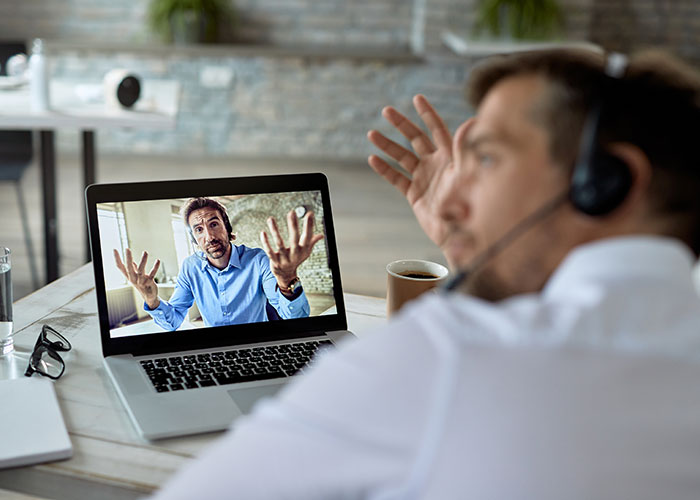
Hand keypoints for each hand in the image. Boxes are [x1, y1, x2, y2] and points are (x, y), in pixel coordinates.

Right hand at [114, 248, 160, 308]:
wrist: (149, 297)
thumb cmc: (141, 284)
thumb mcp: (135, 276)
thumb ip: (134, 269)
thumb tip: (132, 261)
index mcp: (129, 276)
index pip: (120, 267)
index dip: (117, 259)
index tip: (114, 249)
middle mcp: (133, 279)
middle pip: (129, 268)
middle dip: (128, 258)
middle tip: (127, 249)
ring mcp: (141, 281)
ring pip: (140, 270)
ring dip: (143, 261)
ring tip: (145, 252)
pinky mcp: (149, 282)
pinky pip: (152, 274)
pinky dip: (155, 267)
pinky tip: (158, 260)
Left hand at [260, 210, 323, 288]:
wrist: (286, 275)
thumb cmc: (296, 259)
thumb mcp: (305, 251)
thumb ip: (312, 241)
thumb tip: (321, 235)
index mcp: (303, 250)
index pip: (308, 236)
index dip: (309, 226)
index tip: (310, 214)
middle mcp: (295, 254)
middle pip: (294, 239)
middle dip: (293, 226)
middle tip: (292, 212)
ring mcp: (284, 258)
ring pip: (279, 243)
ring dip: (275, 231)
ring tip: (270, 219)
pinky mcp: (274, 261)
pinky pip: (269, 251)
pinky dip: (265, 242)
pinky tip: (263, 232)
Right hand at [367, 94, 459, 248]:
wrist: (460, 232)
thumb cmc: (470, 204)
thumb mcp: (470, 174)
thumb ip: (468, 149)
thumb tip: (473, 121)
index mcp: (450, 156)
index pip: (438, 130)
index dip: (427, 114)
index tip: (417, 98)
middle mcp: (436, 164)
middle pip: (416, 138)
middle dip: (402, 124)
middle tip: (386, 111)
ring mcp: (424, 178)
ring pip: (402, 156)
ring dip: (387, 145)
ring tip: (372, 133)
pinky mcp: (414, 194)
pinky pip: (396, 178)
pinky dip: (384, 169)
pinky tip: (373, 159)